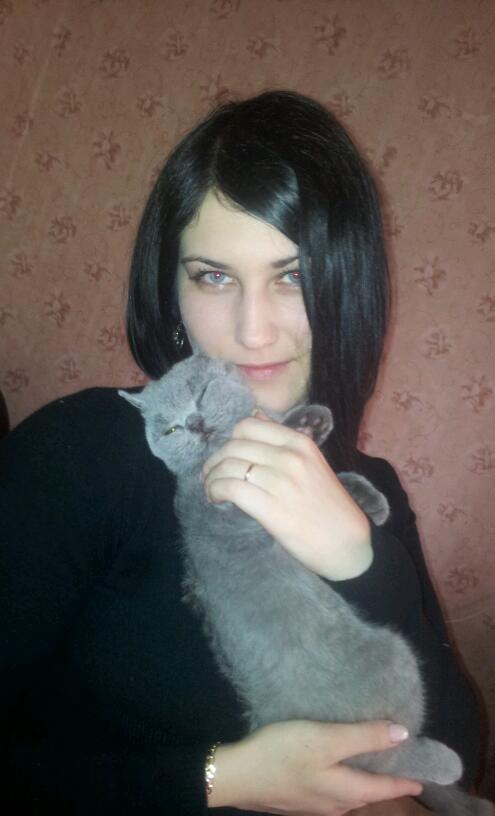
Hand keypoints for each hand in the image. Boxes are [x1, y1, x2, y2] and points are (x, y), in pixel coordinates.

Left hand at [202, 414, 372, 579]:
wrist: (348, 544)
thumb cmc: (327, 506)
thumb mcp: (311, 463)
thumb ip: (282, 442)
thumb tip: (255, 415)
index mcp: (300, 442)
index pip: (248, 426)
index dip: (229, 440)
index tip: (225, 456)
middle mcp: (290, 457)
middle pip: (234, 446)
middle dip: (215, 460)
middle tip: (210, 475)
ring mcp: (281, 482)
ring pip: (228, 466)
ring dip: (212, 477)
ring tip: (212, 489)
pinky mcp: (272, 509)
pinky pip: (231, 488)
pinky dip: (216, 491)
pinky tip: (216, 499)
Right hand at [208, 719, 422, 813]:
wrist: (236, 776)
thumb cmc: (283, 754)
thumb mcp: (326, 738)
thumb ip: (364, 736)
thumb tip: (403, 735)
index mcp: (345, 791)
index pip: (384, 788)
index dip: (404, 780)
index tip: (422, 778)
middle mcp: (333, 804)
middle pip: (366, 794)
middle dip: (383, 782)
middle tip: (398, 765)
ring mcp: (312, 805)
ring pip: (347, 795)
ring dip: (361, 781)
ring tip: (369, 763)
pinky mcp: (295, 799)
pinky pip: (329, 792)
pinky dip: (341, 780)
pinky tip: (333, 768)